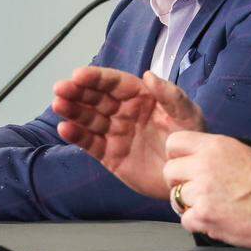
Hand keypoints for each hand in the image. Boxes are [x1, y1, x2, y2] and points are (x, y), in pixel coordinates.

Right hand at [52, 66, 205, 200]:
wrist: (190, 176)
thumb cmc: (192, 140)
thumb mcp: (188, 115)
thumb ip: (170, 95)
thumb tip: (149, 74)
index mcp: (143, 97)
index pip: (116, 83)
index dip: (97, 78)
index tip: (79, 74)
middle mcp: (125, 112)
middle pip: (97, 98)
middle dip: (78, 92)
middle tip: (60, 88)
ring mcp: (116, 133)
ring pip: (89, 118)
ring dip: (73, 111)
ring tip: (59, 105)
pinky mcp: (110, 155)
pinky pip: (90, 143)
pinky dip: (77, 136)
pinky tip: (65, 128)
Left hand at [163, 131, 250, 248]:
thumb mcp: (242, 152)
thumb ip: (215, 154)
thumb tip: (196, 159)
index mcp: (214, 146)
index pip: (174, 142)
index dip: (177, 156)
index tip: (185, 166)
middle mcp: (204, 165)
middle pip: (169, 172)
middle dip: (179, 182)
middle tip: (196, 190)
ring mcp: (202, 192)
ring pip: (175, 198)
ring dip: (189, 204)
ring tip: (210, 206)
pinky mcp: (204, 216)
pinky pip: (185, 220)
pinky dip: (198, 223)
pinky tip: (215, 219)